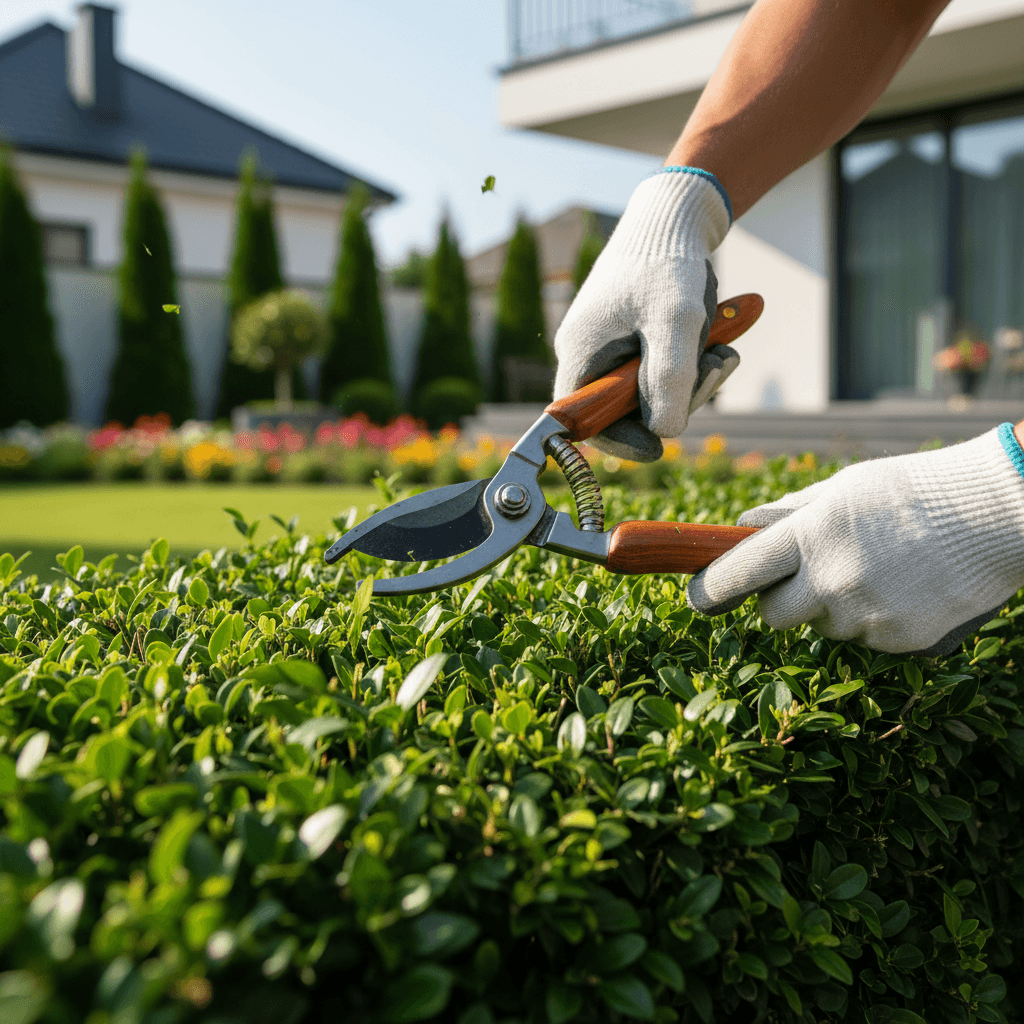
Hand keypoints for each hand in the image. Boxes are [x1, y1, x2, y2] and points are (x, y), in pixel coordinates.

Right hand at [553, 169, 735, 461]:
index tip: (660, 445)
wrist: (675, 215)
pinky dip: (692, 363)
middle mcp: (588, 355)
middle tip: (716, 370)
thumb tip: (664, 433)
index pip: (587, 423)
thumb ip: (668, 381)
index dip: (622, 441)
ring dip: (693, 380)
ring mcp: (612, 347)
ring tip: (724, 350)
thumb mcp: (675, 323)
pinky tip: (719, 341)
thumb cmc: (667, 263)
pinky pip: (661, 369)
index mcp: (581, 356)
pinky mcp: (634, 338)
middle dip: (677, 400)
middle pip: (626, 411)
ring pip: (651, 391)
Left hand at [687, 426, 1023, 654]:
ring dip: (833, 608)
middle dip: (780, 602)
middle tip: (808, 576)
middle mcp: (831, 580)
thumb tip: (741, 527)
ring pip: (823, 628)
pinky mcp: (898, 640)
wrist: (997, 512)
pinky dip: (874, 620)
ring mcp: (866, 614)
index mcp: (810, 534)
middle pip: (773, 616)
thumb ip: (788, 513)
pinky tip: (903, 587)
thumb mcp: (843, 489)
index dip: (709, 591)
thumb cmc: (913, 491)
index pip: (736, 574)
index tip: (696, 598)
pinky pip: (865, 639)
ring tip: (877, 569)